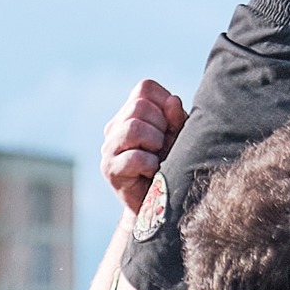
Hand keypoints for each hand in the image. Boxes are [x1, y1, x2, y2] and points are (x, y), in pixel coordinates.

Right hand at [101, 78, 187, 212]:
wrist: (160, 201)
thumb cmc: (173, 162)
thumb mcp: (180, 135)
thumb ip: (177, 117)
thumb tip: (172, 100)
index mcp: (131, 112)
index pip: (145, 88)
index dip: (164, 103)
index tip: (168, 125)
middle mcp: (115, 126)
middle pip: (138, 106)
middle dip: (160, 125)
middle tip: (162, 145)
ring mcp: (109, 147)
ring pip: (133, 128)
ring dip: (155, 142)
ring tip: (157, 156)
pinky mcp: (109, 169)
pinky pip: (133, 157)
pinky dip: (150, 164)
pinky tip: (152, 171)